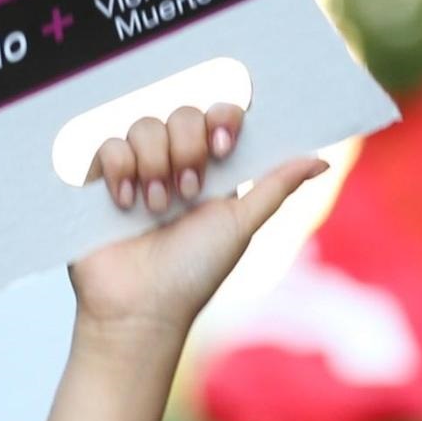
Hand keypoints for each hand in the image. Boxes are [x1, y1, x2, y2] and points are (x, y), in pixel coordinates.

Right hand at [72, 105, 322, 340]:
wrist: (139, 307)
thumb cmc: (194, 274)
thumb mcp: (241, 226)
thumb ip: (276, 187)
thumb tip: (321, 160)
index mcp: (212, 170)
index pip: (218, 115)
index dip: (221, 120)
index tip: (223, 149)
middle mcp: (174, 164)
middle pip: (182, 113)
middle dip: (187, 150)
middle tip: (187, 195)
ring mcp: (136, 169)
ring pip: (144, 125)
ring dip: (155, 166)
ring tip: (155, 208)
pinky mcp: (100, 180)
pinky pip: (109, 144)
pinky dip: (120, 171)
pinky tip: (125, 205)